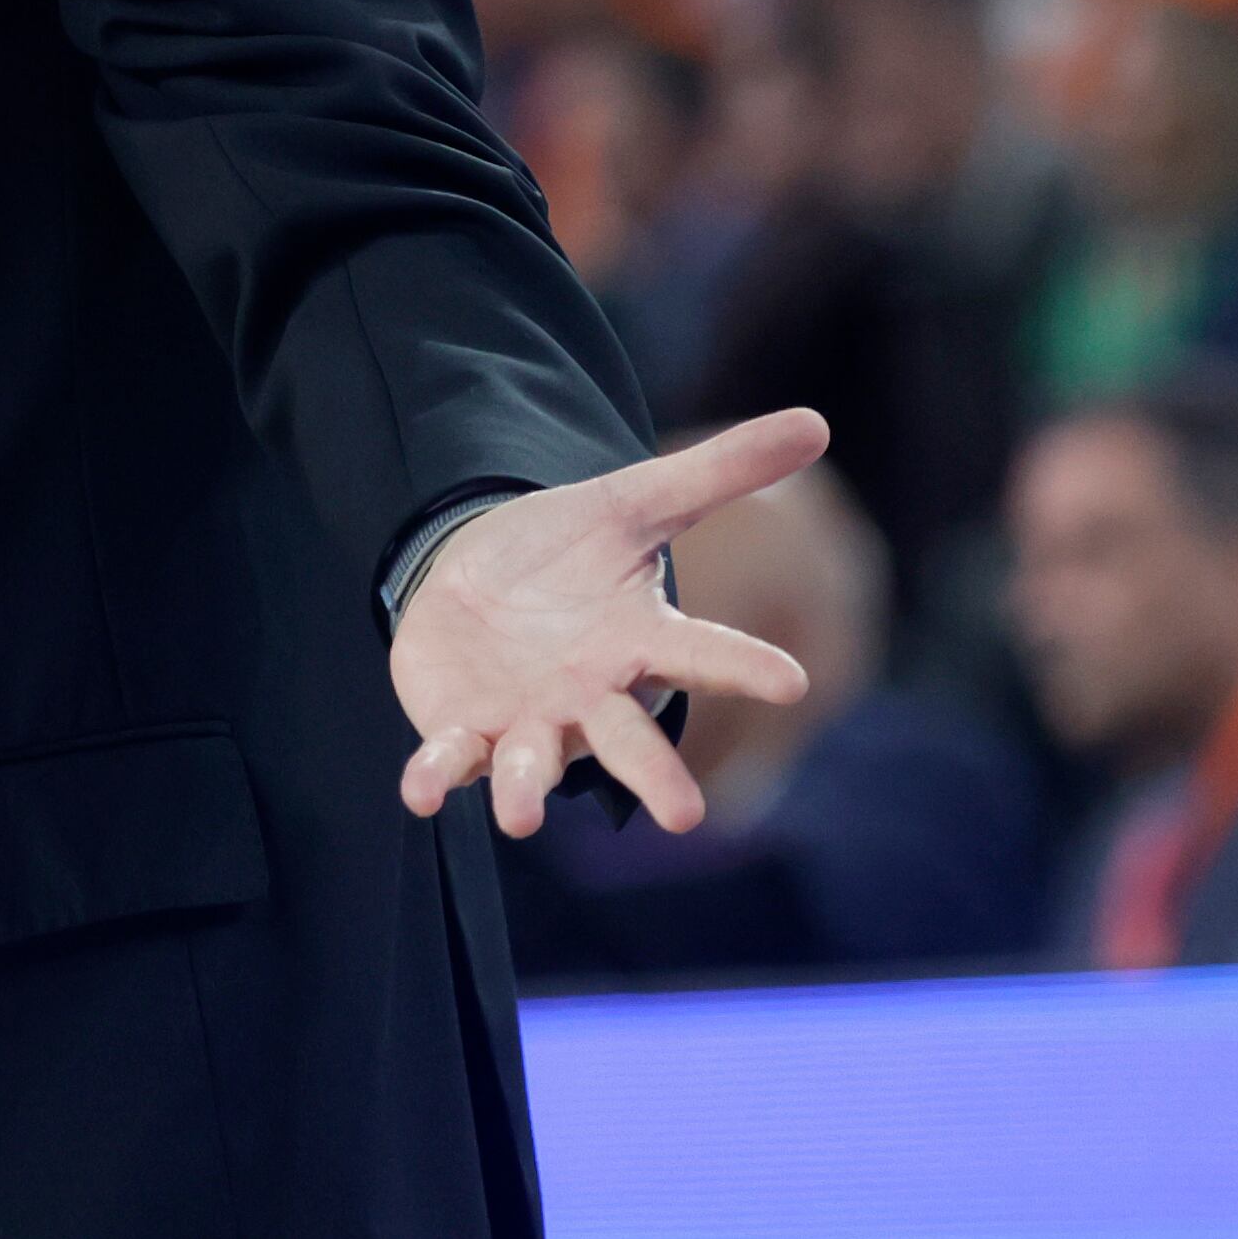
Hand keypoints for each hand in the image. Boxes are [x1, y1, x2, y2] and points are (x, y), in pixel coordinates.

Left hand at [389, 410, 829, 838]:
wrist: (483, 578)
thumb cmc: (570, 551)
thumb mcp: (635, 501)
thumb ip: (719, 472)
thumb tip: (817, 421)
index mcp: (639, 642)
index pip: (704, 654)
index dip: (745, 668)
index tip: (792, 681)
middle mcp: (591, 696)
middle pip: (628, 740)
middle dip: (652, 776)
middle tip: (685, 817)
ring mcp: (528, 721)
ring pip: (534, 764)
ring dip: (527, 787)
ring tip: (523, 814)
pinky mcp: (463, 729)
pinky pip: (451, 760)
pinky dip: (437, 776)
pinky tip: (420, 792)